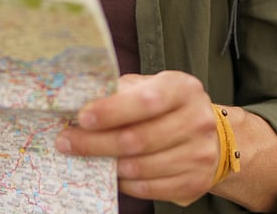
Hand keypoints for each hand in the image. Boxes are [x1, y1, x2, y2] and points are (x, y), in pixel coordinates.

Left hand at [55, 71, 218, 205]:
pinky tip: (111, 173)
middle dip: (96, 143)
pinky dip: (125, 183)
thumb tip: (77, 102)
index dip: (112, 111)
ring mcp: (200, 154)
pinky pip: (150, 188)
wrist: (208, 136)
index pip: (146, 101)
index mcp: (183, 88)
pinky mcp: (195, 182)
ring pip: (142, 167)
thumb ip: (119, 92)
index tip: (82, 118)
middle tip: (67, 142)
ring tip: (86, 158)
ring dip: (108, 165)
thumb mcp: (147, 87)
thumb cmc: (165, 107)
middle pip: (139, 139)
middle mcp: (197, 120)